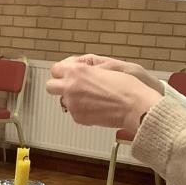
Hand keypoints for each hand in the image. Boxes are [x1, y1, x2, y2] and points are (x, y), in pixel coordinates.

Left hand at [47, 58, 161, 131]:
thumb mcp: (105, 67)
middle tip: (71, 86)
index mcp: (76, 71)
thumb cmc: (126, 87)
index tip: (67, 73)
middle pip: (51, 86)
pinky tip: (95, 107)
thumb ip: (87, 68)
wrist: (134, 107)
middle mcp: (70, 87)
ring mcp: (72, 103)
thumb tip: (78, 69)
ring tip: (89, 98)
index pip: (56, 69)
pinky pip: (73, 112)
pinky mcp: (77, 117)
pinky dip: (81, 110)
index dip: (62, 71)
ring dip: (71, 98)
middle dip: (59, 86)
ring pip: (62, 100)